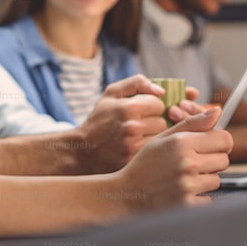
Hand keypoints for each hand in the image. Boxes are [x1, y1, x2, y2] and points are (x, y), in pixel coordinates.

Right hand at [73, 75, 204, 172]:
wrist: (83, 151)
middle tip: (141, 125)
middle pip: (163, 122)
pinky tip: (139, 148)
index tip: (143, 110)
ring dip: (154, 136)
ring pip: (161, 138)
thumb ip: (137, 83)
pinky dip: (150, 150)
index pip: (159, 104)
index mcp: (128, 108)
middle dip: (154, 122)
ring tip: (139, 137)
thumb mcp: (111, 93)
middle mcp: (132, 128)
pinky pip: (155, 152)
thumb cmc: (99, 119)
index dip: (151, 106)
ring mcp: (134, 147)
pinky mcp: (135, 162)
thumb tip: (162, 91)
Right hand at [114, 107, 232, 209]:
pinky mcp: (187, 204)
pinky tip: (180, 191)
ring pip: (216, 180)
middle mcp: (187, 163)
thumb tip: (217, 111)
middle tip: (192, 162)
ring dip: (204, 179)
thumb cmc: (145, 163)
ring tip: (183, 177)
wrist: (128, 193)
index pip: (224, 139)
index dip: (219, 142)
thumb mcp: (163, 137)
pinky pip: (208, 199)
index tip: (212, 145)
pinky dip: (197, 197)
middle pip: (224, 160)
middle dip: (212, 161)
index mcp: (181, 142)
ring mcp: (188, 185)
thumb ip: (192, 123)